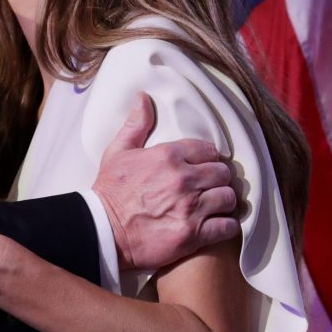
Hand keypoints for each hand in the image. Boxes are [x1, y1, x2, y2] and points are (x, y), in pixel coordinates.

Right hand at [94, 92, 239, 270]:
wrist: (103, 231)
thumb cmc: (110, 191)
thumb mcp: (117, 152)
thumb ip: (136, 124)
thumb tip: (143, 97)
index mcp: (168, 156)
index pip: (207, 150)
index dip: (207, 158)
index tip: (203, 166)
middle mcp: (183, 179)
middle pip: (222, 173)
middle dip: (218, 179)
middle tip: (210, 186)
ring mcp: (190, 208)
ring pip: (228, 198)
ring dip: (223, 202)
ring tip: (215, 205)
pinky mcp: (193, 234)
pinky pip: (227, 227)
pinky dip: (225, 226)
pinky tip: (216, 225)